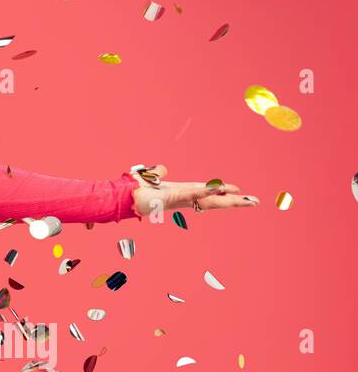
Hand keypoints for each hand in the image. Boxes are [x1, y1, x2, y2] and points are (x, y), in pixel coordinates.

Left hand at [130, 164, 259, 218]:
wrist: (118, 198)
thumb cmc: (130, 190)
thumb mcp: (148, 177)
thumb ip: (156, 173)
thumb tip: (162, 169)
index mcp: (178, 193)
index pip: (205, 195)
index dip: (222, 194)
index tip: (238, 193)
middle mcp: (181, 198)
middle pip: (213, 201)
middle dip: (234, 202)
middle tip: (254, 202)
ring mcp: (178, 199)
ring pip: (208, 200)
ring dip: (228, 199)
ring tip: (248, 199)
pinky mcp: (171, 197)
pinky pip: (191, 193)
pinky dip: (205, 191)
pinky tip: (219, 190)